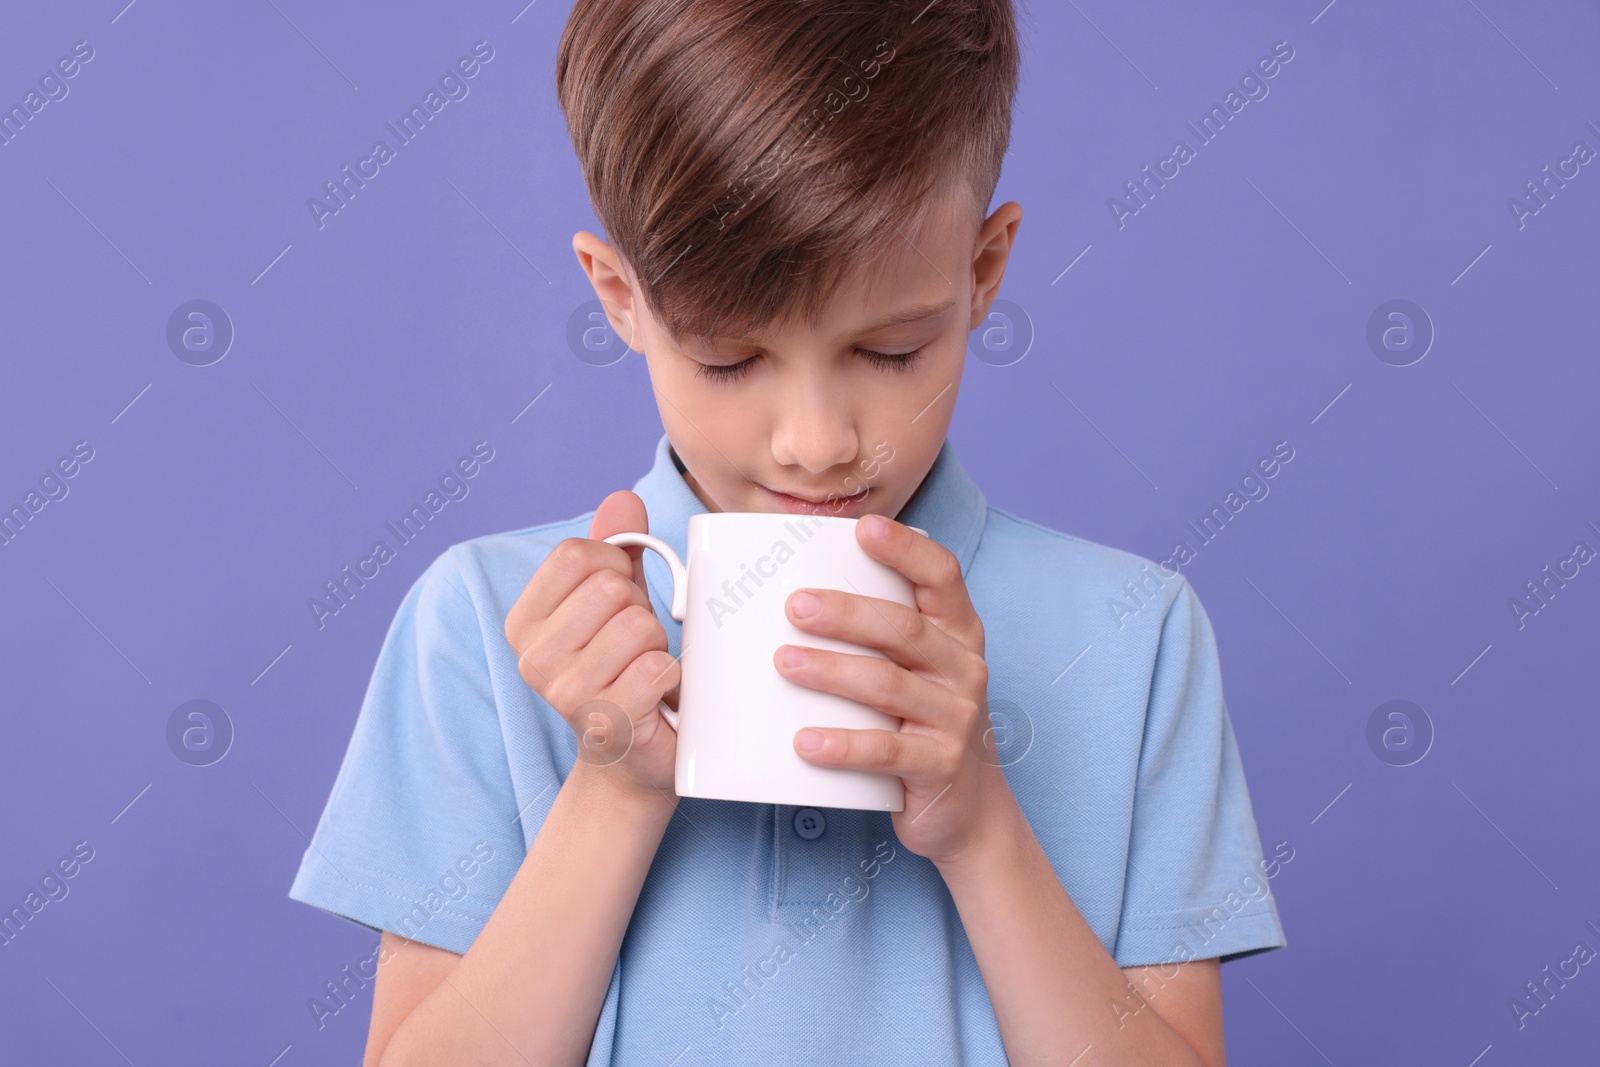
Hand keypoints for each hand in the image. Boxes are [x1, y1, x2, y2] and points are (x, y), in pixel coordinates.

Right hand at [502, 490, 680, 800]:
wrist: (632, 758)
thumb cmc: (623, 670)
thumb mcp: (617, 602)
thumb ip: (616, 548)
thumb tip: (622, 498)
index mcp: (524, 622)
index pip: (574, 555)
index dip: (614, 566)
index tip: (620, 598)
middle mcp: (532, 658)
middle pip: (611, 589)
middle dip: (641, 610)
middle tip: (636, 646)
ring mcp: (565, 694)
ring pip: (639, 625)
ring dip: (658, 645)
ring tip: (645, 670)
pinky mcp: (606, 723)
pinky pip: (657, 667)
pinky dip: (672, 676)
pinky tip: (658, 696)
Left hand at [773, 513, 1013, 864]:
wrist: (967, 809)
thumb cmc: (922, 723)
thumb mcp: (916, 671)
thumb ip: (876, 634)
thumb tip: (790, 596)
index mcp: (957, 633)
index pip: (942, 576)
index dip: (905, 549)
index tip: (863, 528)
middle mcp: (963, 669)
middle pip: (904, 628)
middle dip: (847, 612)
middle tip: (794, 605)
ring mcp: (954, 719)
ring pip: (889, 686)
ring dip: (832, 671)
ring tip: (784, 662)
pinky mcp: (937, 766)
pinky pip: (886, 752)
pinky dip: (843, 746)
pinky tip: (804, 742)